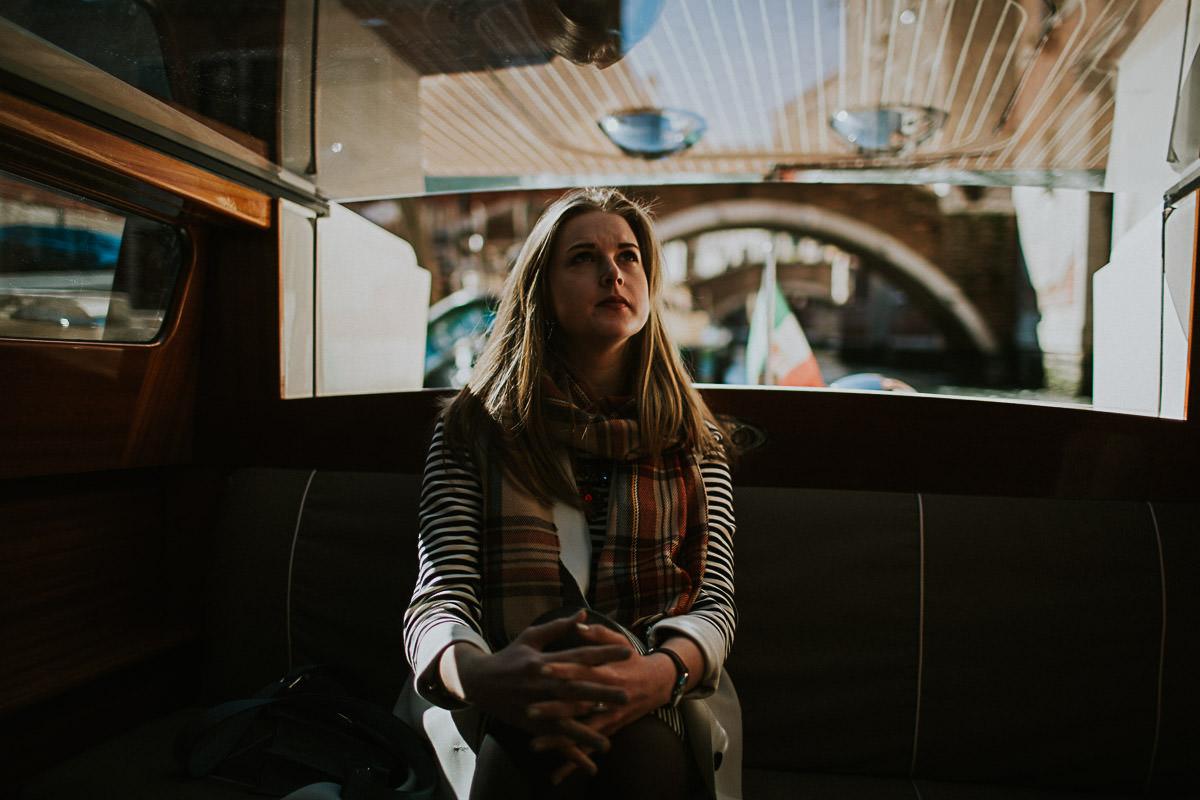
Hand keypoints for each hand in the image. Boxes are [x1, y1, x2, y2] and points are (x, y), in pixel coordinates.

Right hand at [446, 611, 632, 767]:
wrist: (479, 682)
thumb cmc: (509, 657)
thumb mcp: (531, 637)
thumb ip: (559, 627)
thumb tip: (583, 613)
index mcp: (543, 661)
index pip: (579, 656)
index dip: (603, 654)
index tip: (627, 652)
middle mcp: (541, 684)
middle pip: (576, 690)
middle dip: (601, 693)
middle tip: (627, 695)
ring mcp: (535, 706)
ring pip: (565, 720)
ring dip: (587, 731)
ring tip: (610, 735)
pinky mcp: (531, 724)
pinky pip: (554, 739)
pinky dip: (572, 751)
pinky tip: (590, 761)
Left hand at [526, 625, 677, 782]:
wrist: (658, 684)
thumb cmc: (633, 659)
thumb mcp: (620, 642)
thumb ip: (598, 634)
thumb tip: (577, 624)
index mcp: (608, 671)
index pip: (582, 670)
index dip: (562, 669)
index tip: (540, 668)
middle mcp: (608, 696)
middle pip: (577, 703)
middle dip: (553, 708)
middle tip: (529, 710)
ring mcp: (609, 717)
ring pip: (581, 729)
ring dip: (558, 738)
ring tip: (534, 743)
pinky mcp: (609, 730)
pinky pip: (588, 747)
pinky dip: (573, 761)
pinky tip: (556, 775)